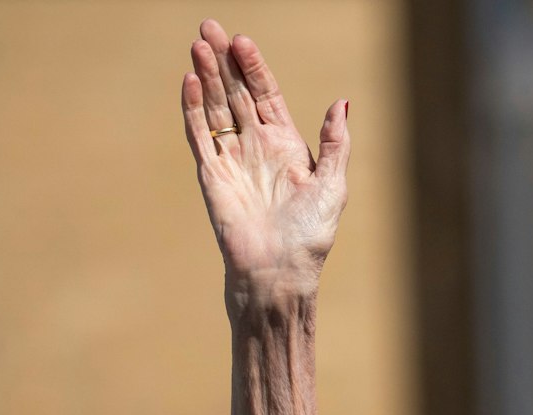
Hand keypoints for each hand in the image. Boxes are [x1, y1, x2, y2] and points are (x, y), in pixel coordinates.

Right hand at [180, 19, 348, 300]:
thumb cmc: (311, 235)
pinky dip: (192, 108)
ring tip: (198, 44)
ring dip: (206, 76)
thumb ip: (335, 143)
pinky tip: (189, 81)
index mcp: (286, 145)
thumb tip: (342, 102)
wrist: (281, 270)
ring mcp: (232, 158)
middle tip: (209, 26)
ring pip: (214, 107)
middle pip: (235, 93)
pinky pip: (199, 135)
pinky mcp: (211, 174)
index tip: (242, 41)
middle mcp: (256, 146)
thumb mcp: (332, 184)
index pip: (266, 95)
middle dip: (223, 60)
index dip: (254, 68)